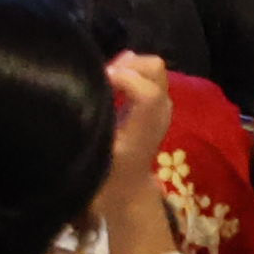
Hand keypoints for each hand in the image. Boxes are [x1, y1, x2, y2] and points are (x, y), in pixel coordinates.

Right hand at [101, 51, 177, 197]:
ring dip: (127, 67)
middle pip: (153, 69)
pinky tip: (112, 84)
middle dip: (125, 66)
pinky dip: (129, 70)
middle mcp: (160, 112)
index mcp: (145, 129)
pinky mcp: (156, 100)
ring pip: (151, 67)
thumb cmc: (107, 173)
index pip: (148, 94)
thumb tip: (92, 88)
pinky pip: (146, 72)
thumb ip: (96, 122)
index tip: (99, 80)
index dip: (123, 78)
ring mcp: (162, 105)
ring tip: (105, 80)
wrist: (128, 186)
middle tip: (101, 78)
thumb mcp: (96, 154)